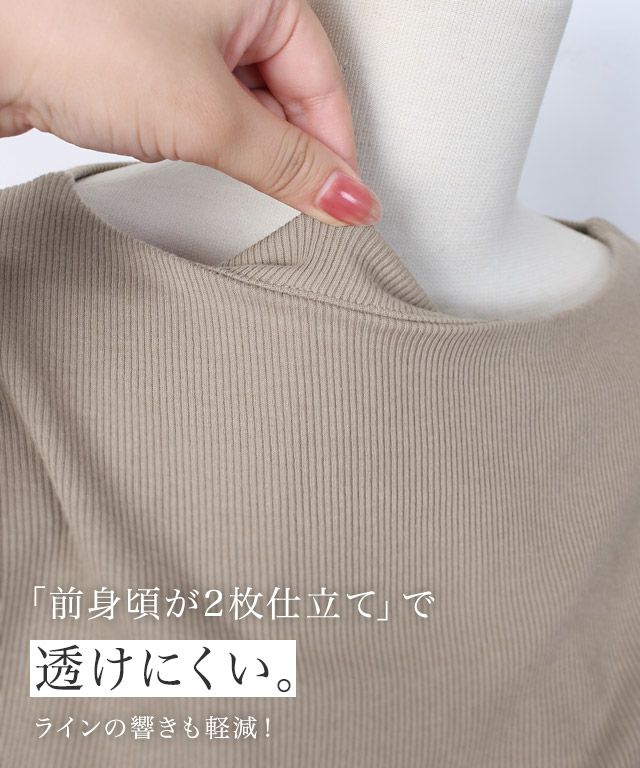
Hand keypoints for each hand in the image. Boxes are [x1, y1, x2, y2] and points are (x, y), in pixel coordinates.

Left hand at [0, 0, 381, 225]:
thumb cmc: (70, 29)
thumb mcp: (207, 114)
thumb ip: (285, 164)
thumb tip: (345, 196)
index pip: (323, 80)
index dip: (335, 150)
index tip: (343, 202)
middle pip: (287, 91)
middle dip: (290, 152)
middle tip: (298, 202)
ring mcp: (180, 26)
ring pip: (244, 102)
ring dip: (248, 149)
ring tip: (239, 174)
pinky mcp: (146, 57)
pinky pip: (203, 106)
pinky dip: (209, 140)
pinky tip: (199, 154)